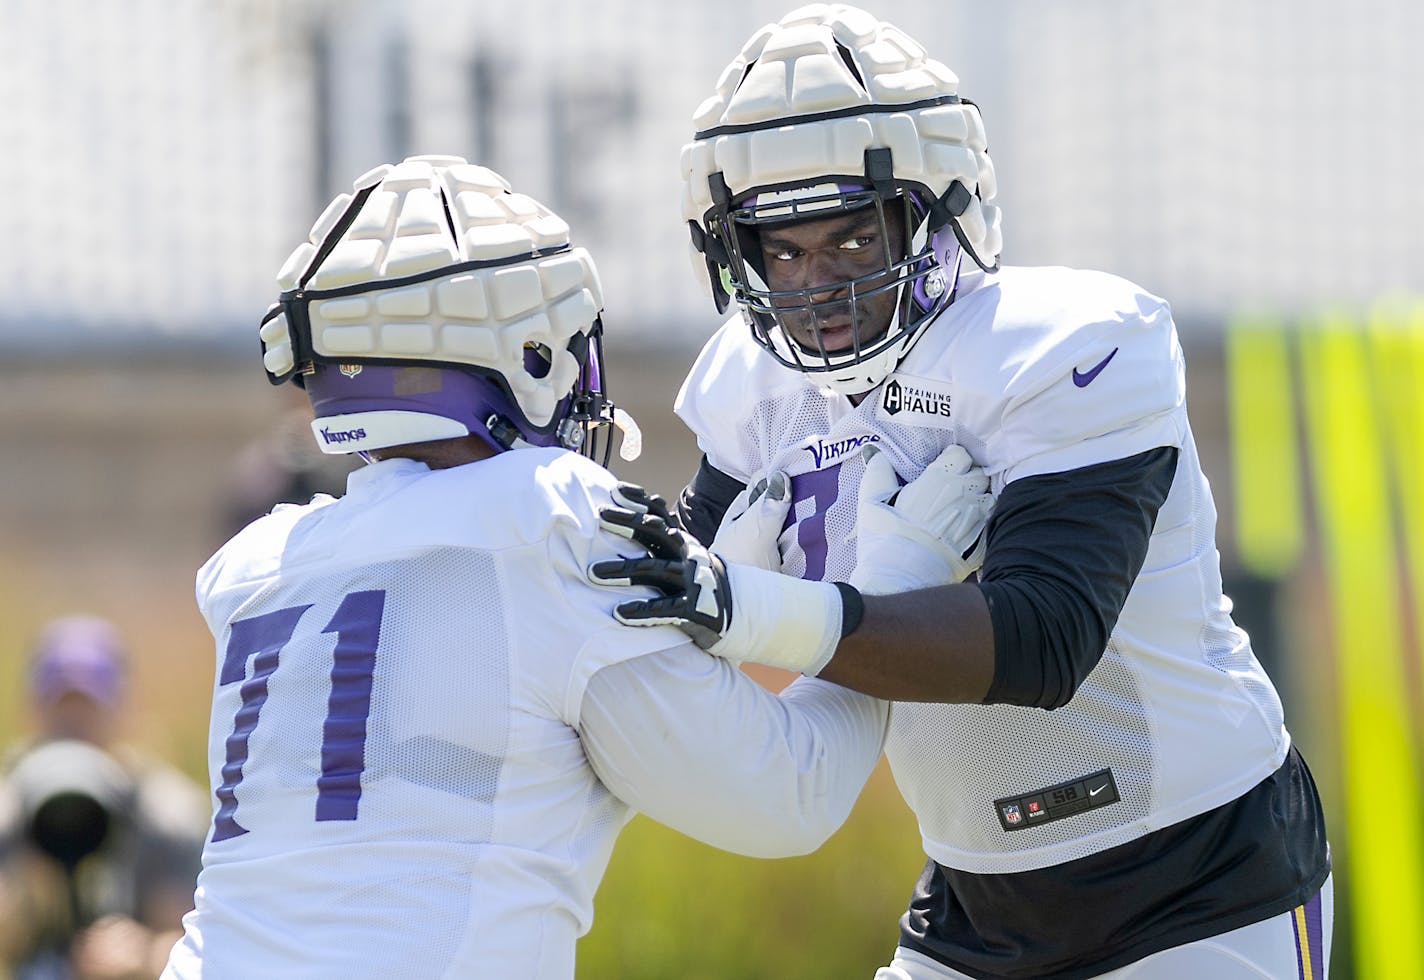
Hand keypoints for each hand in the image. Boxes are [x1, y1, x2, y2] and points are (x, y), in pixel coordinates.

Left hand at [589, 483, 842, 673]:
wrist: (741, 612)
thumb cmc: (699, 581)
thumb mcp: (682, 554)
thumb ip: (658, 536)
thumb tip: (633, 510)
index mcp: (681, 541)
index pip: (659, 514)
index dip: (638, 501)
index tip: (613, 492)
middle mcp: (685, 555)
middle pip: (655, 533)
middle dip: (627, 523)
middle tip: (599, 517)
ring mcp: (690, 581)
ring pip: (654, 570)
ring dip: (622, 571)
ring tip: (593, 573)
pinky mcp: (692, 610)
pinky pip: (664, 610)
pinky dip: (641, 611)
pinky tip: (619, 614)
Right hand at [850, 443, 992, 594]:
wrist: (900, 576)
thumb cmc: (884, 536)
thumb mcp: (872, 499)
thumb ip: (878, 470)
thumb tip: (874, 452)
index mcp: (939, 478)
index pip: (960, 455)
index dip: (952, 460)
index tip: (943, 469)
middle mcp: (963, 493)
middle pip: (978, 474)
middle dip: (968, 478)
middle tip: (952, 490)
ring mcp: (976, 518)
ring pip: (989, 498)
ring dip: (978, 501)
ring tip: (962, 511)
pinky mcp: (982, 542)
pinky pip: (991, 525)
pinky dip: (982, 525)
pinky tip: (967, 532)